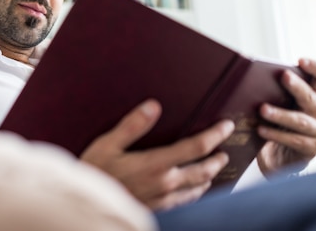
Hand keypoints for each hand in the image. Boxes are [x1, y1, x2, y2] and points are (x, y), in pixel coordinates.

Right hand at [80, 99, 234, 210]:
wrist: (89, 206)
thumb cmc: (95, 172)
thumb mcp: (107, 144)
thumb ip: (132, 125)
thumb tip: (153, 106)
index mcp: (156, 164)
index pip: (196, 147)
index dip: (215, 135)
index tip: (226, 126)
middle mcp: (165, 183)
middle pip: (204, 171)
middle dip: (217, 160)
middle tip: (224, 151)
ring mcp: (164, 199)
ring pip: (198, 189)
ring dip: (210, 177)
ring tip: (214, 168)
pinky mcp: (159, 209)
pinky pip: (185, 201)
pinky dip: (196, 192)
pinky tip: (194, 189)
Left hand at [257, 58, 315, 176]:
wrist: (274, 158)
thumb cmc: (272, 125)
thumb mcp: (270, 104)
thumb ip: (266, 90)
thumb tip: (242, 73)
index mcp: (310, 95)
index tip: (300, 61)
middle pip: (311, 96)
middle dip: (297, 86)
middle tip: (283, 76)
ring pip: (301, 120)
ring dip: (281, 114)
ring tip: (262, 109)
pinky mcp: (310, 149)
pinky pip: (294, 140)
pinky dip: (276, 135)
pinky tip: (261, 130)